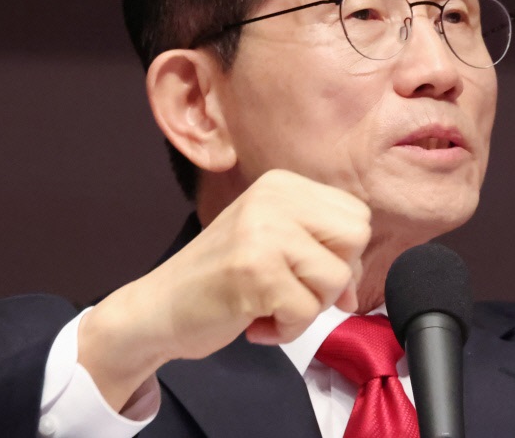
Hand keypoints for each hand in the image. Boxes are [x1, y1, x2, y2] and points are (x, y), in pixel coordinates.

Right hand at [78, 169, 370, 408]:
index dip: (342, 254)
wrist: (157, 309)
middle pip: (356, 237)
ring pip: (336, 279)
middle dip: (333, 278)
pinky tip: (254, 320)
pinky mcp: (254, 271)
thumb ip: (319, 252)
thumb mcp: (273, 243)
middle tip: (294, 290)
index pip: (356, 214)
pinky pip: (307, 312)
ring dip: (306, 308)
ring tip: (268, 304)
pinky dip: (286, 330)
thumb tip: (357, 290)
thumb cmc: (219, 281)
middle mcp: (273, 198)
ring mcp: (263, 232)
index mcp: (281, 185)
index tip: (307, 272)